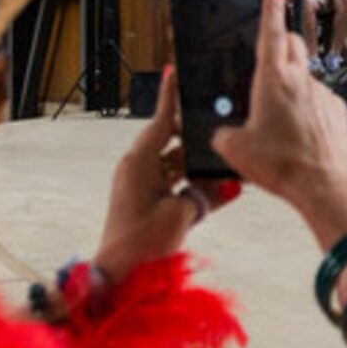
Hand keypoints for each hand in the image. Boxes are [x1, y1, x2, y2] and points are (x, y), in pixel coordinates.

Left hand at [93, 77, 218, 279]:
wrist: (120, 276)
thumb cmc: (141, 245)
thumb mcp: (180, 215)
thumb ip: (205, 193)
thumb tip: (225, 184)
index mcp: (139, 163)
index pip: (160, 121)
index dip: (170, 97)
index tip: (174, 71)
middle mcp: (137, 170)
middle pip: (171, 142)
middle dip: (196, 138)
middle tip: (218, 128)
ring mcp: (141, 187)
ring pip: (176, 165)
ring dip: (198, 166)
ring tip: (226, 165)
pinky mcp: (147, 203)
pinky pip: (174, 185)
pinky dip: (193, 185)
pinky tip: (220, 189)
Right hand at [216, 0, 346, 239]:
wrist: (325, 186)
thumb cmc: (283, 166)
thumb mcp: (235, 151)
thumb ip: (222, 134)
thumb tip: (222, 134)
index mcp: (273, 79)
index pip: (271, 30)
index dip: (269, 6)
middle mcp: (301, 80)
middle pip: (291, 43)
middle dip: (279, 40)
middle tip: (266, 52)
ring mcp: (322, 94)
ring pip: (305, 72)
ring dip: (291, 80)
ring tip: (277, 108)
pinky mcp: (337, 111)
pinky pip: (319, 97)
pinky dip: (307, 104)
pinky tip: (298, 129)